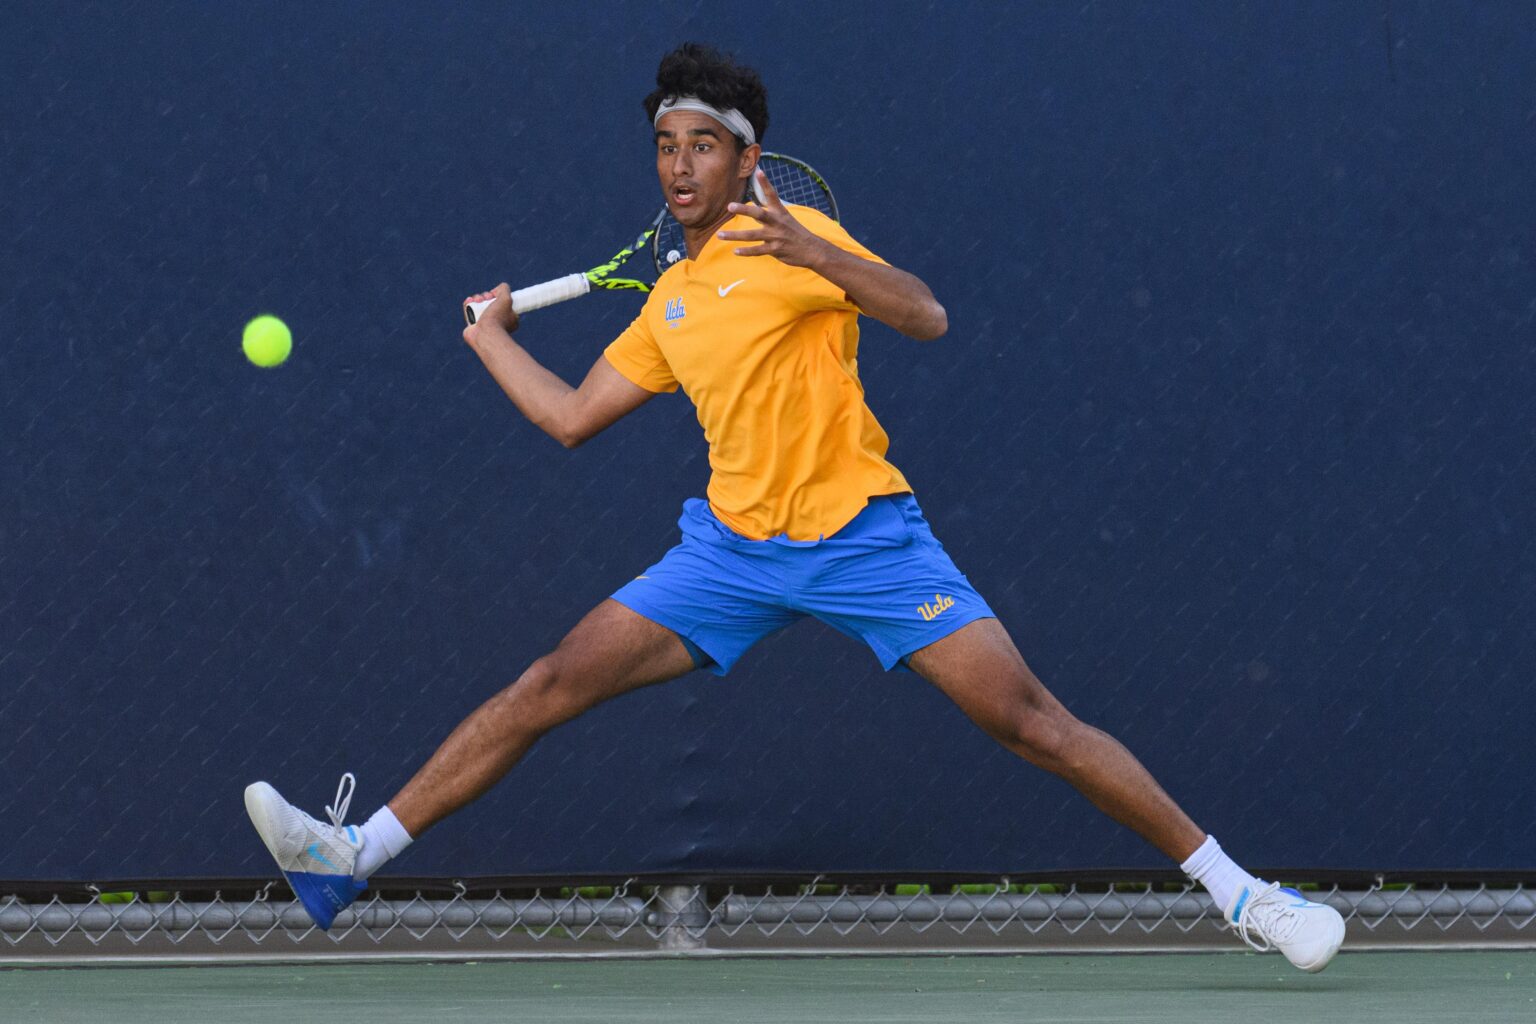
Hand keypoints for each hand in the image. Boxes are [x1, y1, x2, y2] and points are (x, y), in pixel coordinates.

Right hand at [461, 283, 518, 345]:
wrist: (485, 334)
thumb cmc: (497, 318)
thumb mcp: (506, 298)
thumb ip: (504, 289)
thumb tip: (495, 290)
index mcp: (509, 318)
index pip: (501, 302)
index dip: (495, 296)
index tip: (493, 295)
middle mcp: (498, 322)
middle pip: (489, 302)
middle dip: (485, 296)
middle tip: (485, 298)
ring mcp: (485, 325)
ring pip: (479, 306)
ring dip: (476, 299)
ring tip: (476, 300)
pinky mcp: (473, 326)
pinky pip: (469, 311)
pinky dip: (468, 304)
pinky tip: (469, 301)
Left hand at [715, 169, 832, 268]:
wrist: (812, 249)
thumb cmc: (795, 233)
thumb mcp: (786, 219)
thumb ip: (769, 213)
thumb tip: (753, 209)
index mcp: (780, 212)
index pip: (772, 194)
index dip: (765, 183)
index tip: (758, 171)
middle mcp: (777, 222)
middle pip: (758, 214)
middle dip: (743, 209)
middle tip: (730, 206)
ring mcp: (775, 236)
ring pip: (751, 235)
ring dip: (735, 235)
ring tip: (720, 235)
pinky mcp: (775, 249)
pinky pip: (757, 250)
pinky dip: (746, 251)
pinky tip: (735, 251)